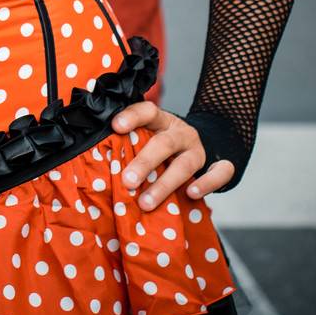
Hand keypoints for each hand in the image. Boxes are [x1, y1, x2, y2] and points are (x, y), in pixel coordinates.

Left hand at [110, 102, 235, 209]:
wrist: (204, 143)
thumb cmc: (162, 146)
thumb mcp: (148, 137)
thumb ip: (129, 143)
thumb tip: (95, 159)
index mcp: (161, 121)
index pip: (148, 111)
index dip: (132, 116)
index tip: (115, 126)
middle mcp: (180, 133)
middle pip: (163, 144)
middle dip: (144, 163)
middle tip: (126, 181)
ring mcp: (199, 149)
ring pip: (185, 164)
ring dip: (165, 184)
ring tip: (146, 203)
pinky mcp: (217, 164)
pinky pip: (220, 172)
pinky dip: (207, 183)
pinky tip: (192, 194)